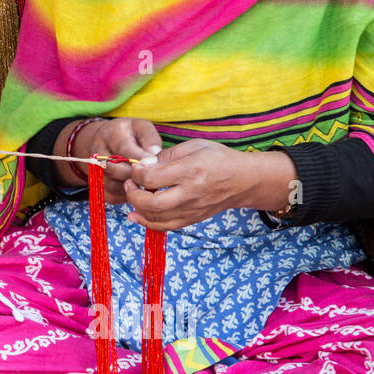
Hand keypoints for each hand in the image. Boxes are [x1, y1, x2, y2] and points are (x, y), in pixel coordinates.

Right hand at [74, 117, 163, 204]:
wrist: (107, 139)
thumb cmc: (131, 134)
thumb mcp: (141, 128)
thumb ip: (149, 138)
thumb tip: (153, 156)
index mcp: (111, 134)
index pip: (123, 148)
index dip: (140, 159)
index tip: (155, 164)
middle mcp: (98, 151)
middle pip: (115, 169)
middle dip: (135, 175)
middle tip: (150, 177)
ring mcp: (94, 168)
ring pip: (111, 185)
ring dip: (130, 188)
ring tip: (144, 184)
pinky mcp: (95, 183)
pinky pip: (108, 195)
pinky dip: (123, 197)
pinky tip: (134, 190)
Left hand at [123, 140, 296, 230]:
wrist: (244, 180)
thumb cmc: (218, 158)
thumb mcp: (194, 146)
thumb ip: (167, 155)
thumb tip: (143, 164)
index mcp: (190, 171)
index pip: (152, 178)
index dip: (136, 173)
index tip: (135, 168)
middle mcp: (190, 194)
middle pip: (152, 203)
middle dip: (133, 194)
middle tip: (130, 183)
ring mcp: (192, 209)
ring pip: (157, 218)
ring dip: (137, 209)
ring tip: (133, 195)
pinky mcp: (193, 218)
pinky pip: (166, 226)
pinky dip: (148, 223)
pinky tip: (136, 214)